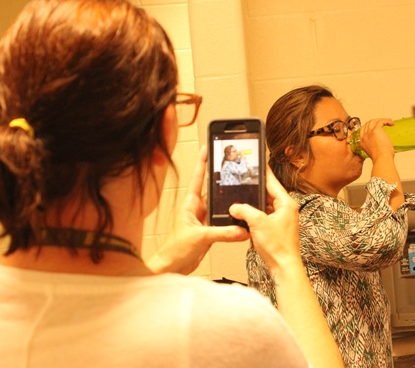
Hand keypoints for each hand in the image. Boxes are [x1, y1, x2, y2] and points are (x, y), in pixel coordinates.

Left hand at [147, 146, 249, 274]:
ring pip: (219, 205)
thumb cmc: (174, 250)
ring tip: (241, 189)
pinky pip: (223, 220)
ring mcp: (203, 219)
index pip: (198, 178)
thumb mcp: (200, 237)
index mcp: (190, 204)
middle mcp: (197, 209)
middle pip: (212, 189)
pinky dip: (231, 219)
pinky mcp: (208, 230)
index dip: (203, 162)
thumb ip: (222, 233)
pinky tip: (240, 218)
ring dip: (228, 200)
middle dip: (221, 177)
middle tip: (232, 164)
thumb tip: (241, 229)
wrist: (172, 267)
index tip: (208, 148)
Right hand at [228, 166, 300, 275]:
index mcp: (286, 203)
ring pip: (265, 206)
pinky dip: (255, 215)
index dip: (264, 173)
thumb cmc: (278, 246)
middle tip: (245, 180)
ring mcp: (282, 219)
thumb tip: (234, 207)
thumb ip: (244, 211)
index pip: (273, 182)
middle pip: (269, 193)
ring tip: (242, 198)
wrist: (283, 266)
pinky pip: (264, 216)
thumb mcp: (258, 223)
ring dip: (254, 204)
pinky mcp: (276, 228)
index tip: (259, 163)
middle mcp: (286, 209)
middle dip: (256, 190)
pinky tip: (245, 216)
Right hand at [357, 118, 394, 159]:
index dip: (369, 126)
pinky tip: (391, 123)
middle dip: (376, 122)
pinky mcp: (376, 130)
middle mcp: (364, 136)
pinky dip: (386, 120)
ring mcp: (369, 133)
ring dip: (381, 120)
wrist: (382, 159)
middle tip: (383, 123)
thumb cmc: (380, 158)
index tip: (376, 126)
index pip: (363, 129)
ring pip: (373, 121)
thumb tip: (380, 142)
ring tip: (388, 122)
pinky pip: (381, 121)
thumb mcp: (373, 152)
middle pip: (368, 124)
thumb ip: (373, 146)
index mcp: (362, 142)